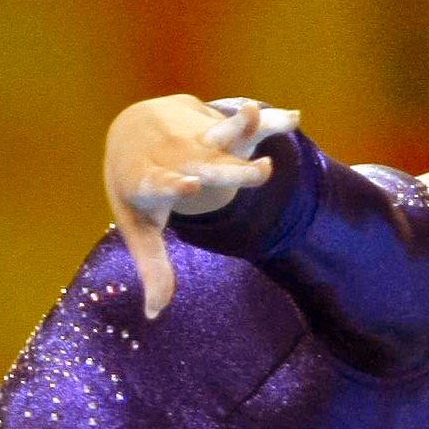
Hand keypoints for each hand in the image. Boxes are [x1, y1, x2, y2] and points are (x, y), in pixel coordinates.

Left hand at [106, 95, 296, 317]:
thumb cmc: (137, 190)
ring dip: (241, 126)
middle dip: (232, 169)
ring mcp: (195, 137)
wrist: (132, 130)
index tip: (189, 186)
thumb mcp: (140, 226)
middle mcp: (173, 156)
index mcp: (148, 180)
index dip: (173, 184)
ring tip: (255, 114)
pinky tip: (295, 118)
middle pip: (204, 163)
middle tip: (265, 173)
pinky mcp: (216, 125)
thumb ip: (154, 267)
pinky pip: (244, 125)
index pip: (159, 183)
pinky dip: (269, 121)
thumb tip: (155, 314)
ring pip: (221, 133)